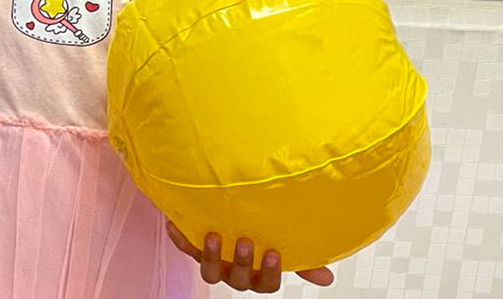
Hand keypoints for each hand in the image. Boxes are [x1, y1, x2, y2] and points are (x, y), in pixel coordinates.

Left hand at [167, 223, 335, 292]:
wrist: (227, 216)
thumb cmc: (260, 235)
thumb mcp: (280, 246)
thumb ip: (302, 261)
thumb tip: (328, 277)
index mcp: (258, 276)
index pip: (267, 285)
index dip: (269, 273)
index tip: (273, 253)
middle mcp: (236, 274)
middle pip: (238, 280)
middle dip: (241, 262)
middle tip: (244, 241)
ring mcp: (214, 263)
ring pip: (211, 273)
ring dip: (211, 256)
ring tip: (212, 236)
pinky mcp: (194, 248)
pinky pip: (185, 248)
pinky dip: (179, 237)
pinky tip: (175, 225)